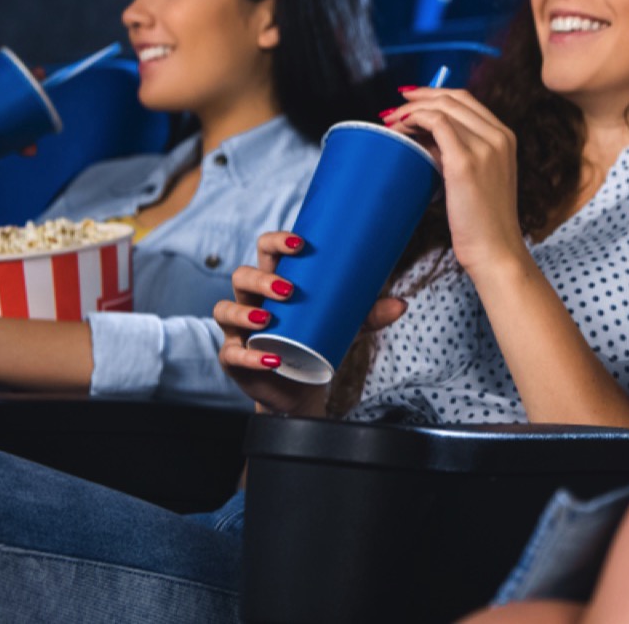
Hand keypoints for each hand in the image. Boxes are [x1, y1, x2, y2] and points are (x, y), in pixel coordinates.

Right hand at [213, 230, 406, 414]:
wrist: (302, 385)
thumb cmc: (317, 341)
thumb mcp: (345, 326)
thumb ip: (370, 314)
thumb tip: (401, 304)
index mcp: (273, 281)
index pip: (265, 251)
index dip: (276, 242)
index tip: (299, 243)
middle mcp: (250, 299)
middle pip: (241, 275)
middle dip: (262, 278)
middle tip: (289, 288)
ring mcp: (238, 328)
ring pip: (226, 309)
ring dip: (246, 312)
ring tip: (269, 318)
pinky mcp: (233, 357)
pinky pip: (232, 353)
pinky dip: (249, 356)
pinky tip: (270, 359)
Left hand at [382, 87, 527, 276]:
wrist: (495, 250)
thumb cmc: (482, 222)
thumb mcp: (478, 179)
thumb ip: (459, 155)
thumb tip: (424, 141)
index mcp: (505, 138)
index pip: (467, 100)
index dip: (434, 94)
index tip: (410, 100)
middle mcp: (498, 137)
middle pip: (454, 98)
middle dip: (418, 97)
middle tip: (393, 109)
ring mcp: (485, 147)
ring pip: (443, 107)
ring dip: (411, 110)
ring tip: (390, 122)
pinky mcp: (466, 162)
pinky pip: (435, 123)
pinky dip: (413, 119)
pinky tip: (398, 129)